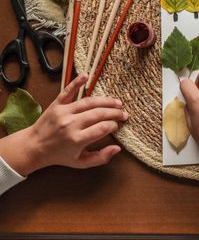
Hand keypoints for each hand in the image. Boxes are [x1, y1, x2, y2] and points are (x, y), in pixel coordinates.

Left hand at [0, 74, 126, 175]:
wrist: (33, 147)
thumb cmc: (59, 156)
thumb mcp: (80, 163)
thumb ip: (100, 158)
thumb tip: (118, 148)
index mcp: (77, 139)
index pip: (103, 128)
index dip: (114, 126)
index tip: (117, 127)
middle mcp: (71, 124)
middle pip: (99, 113)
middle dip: (115, 113)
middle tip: (124, 114)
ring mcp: (63, 112)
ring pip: (89, 102)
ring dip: (106, 101)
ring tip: (117, 103)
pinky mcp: (56, 105)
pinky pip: (68, 92)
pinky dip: (76, 83)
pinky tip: (86, 76)